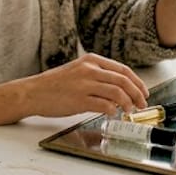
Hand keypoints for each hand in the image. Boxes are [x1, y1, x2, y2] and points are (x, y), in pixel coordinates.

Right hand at [0, 54, 147, 132]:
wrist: (32, 92)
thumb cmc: (54, 85)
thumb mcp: (77, 71)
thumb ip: (96, 75)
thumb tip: (118, 88)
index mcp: (91, 60)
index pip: (122, 70)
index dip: (137, 82)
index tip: (143, 92)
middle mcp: (90, 69)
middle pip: (124, 81)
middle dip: (137, 94)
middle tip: (142, 104)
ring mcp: (85, 84)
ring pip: (117, 93)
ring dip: (128, 104)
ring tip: (129, 111)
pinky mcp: (79, 100)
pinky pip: (105, 105)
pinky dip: (114, 111)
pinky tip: (114, 114)